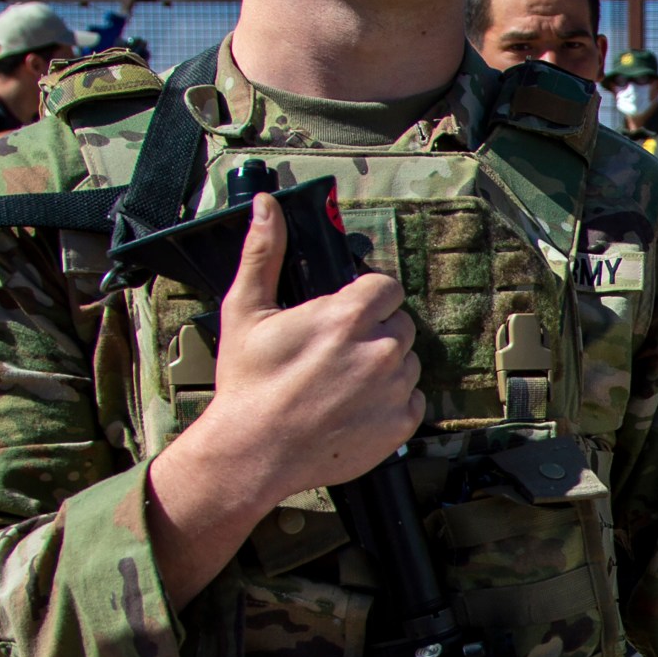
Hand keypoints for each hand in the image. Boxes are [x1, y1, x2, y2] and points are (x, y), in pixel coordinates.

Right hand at [164, 193, 422, 509]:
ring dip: (384, 366)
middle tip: (336, 351)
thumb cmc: (248, 382)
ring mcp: (394, 390)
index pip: (386, 287)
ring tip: (342, 383)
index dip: (366, 297)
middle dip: (374, 331)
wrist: (252, 452)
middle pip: (399, 323)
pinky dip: (390, 403)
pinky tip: (354, 408)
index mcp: (349, 316)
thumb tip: (266, 205)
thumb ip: (263, 252)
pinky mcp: (401, 425)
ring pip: (407, 362)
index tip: (345, 313)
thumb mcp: (246, 310)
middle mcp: (381, 349)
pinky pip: (411, 401)